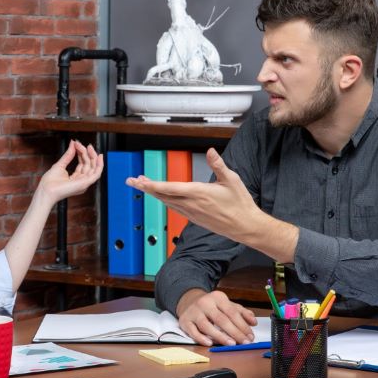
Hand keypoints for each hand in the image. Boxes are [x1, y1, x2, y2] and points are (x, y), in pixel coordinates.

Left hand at [36, 140, 103, 205]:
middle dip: (86, 153)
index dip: (82, 153)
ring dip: (92, 156)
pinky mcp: (85, 183)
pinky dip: (100, 164)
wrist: (46, 190)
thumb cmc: (50, 182)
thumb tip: (73, 143)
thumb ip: (68, 154)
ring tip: (88, 147)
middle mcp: (81, 181)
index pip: (83, 164)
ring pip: (93, 167)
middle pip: (89, 165)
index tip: (77, 144)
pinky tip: (99, 156)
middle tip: (80, 144)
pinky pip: (97, 173)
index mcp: (75, 179)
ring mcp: (84, 183)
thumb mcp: (60, 164)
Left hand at [126, 147, 258, 243]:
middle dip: (146, 188)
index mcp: (198, 193)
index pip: (169, 188)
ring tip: (143, 185)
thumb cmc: (240, 203)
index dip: (152, 185)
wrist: (245, 226)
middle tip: (132, 181)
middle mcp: (191, 204)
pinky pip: (174, 208)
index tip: (139, 181)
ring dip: (154, 193)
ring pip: (167, 202)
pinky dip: (164, 200)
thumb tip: (211, 151)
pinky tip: (162, 196)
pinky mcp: (194, 218)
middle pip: (163, 195)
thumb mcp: (232, 180)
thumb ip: (218, 165)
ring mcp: (192, 213)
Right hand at [176, 289, 256, 346]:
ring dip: (220, 336)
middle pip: (221, 319)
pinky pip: (192, 331)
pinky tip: (209, 343)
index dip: (242, 325)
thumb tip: (253, 322)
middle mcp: (205, 303)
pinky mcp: (185, 321)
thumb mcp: (226, 304)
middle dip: (234, 332)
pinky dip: (201, 338)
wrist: (188, 300)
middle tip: (244, 342)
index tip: (250, 336)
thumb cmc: (211, 306)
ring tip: (231, 344)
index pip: (232, 312)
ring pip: (206, 326)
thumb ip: (241, 312)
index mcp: (218, 297)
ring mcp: (194, 312)